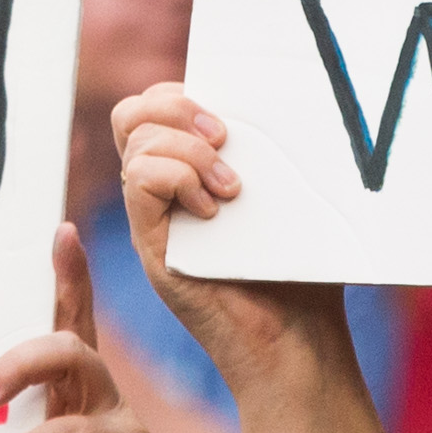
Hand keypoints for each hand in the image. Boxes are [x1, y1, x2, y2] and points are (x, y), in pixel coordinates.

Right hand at [107, 85, 339, 394]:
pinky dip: (178, 180)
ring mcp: (153, 220)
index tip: (229, 113)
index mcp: (188, 171)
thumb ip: (271, 151)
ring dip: (187, 150)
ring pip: (135, 142)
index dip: (181, 92)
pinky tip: (214, 210)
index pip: (154, 105)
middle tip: (224, 135)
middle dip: (175, 105)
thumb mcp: (290, 196)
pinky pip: (138, 181)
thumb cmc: (301, 272)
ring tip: (232, 187)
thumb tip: (283, 95)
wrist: (296, 340)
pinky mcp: (152, 246)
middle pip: (130, 115)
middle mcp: (162, 192)